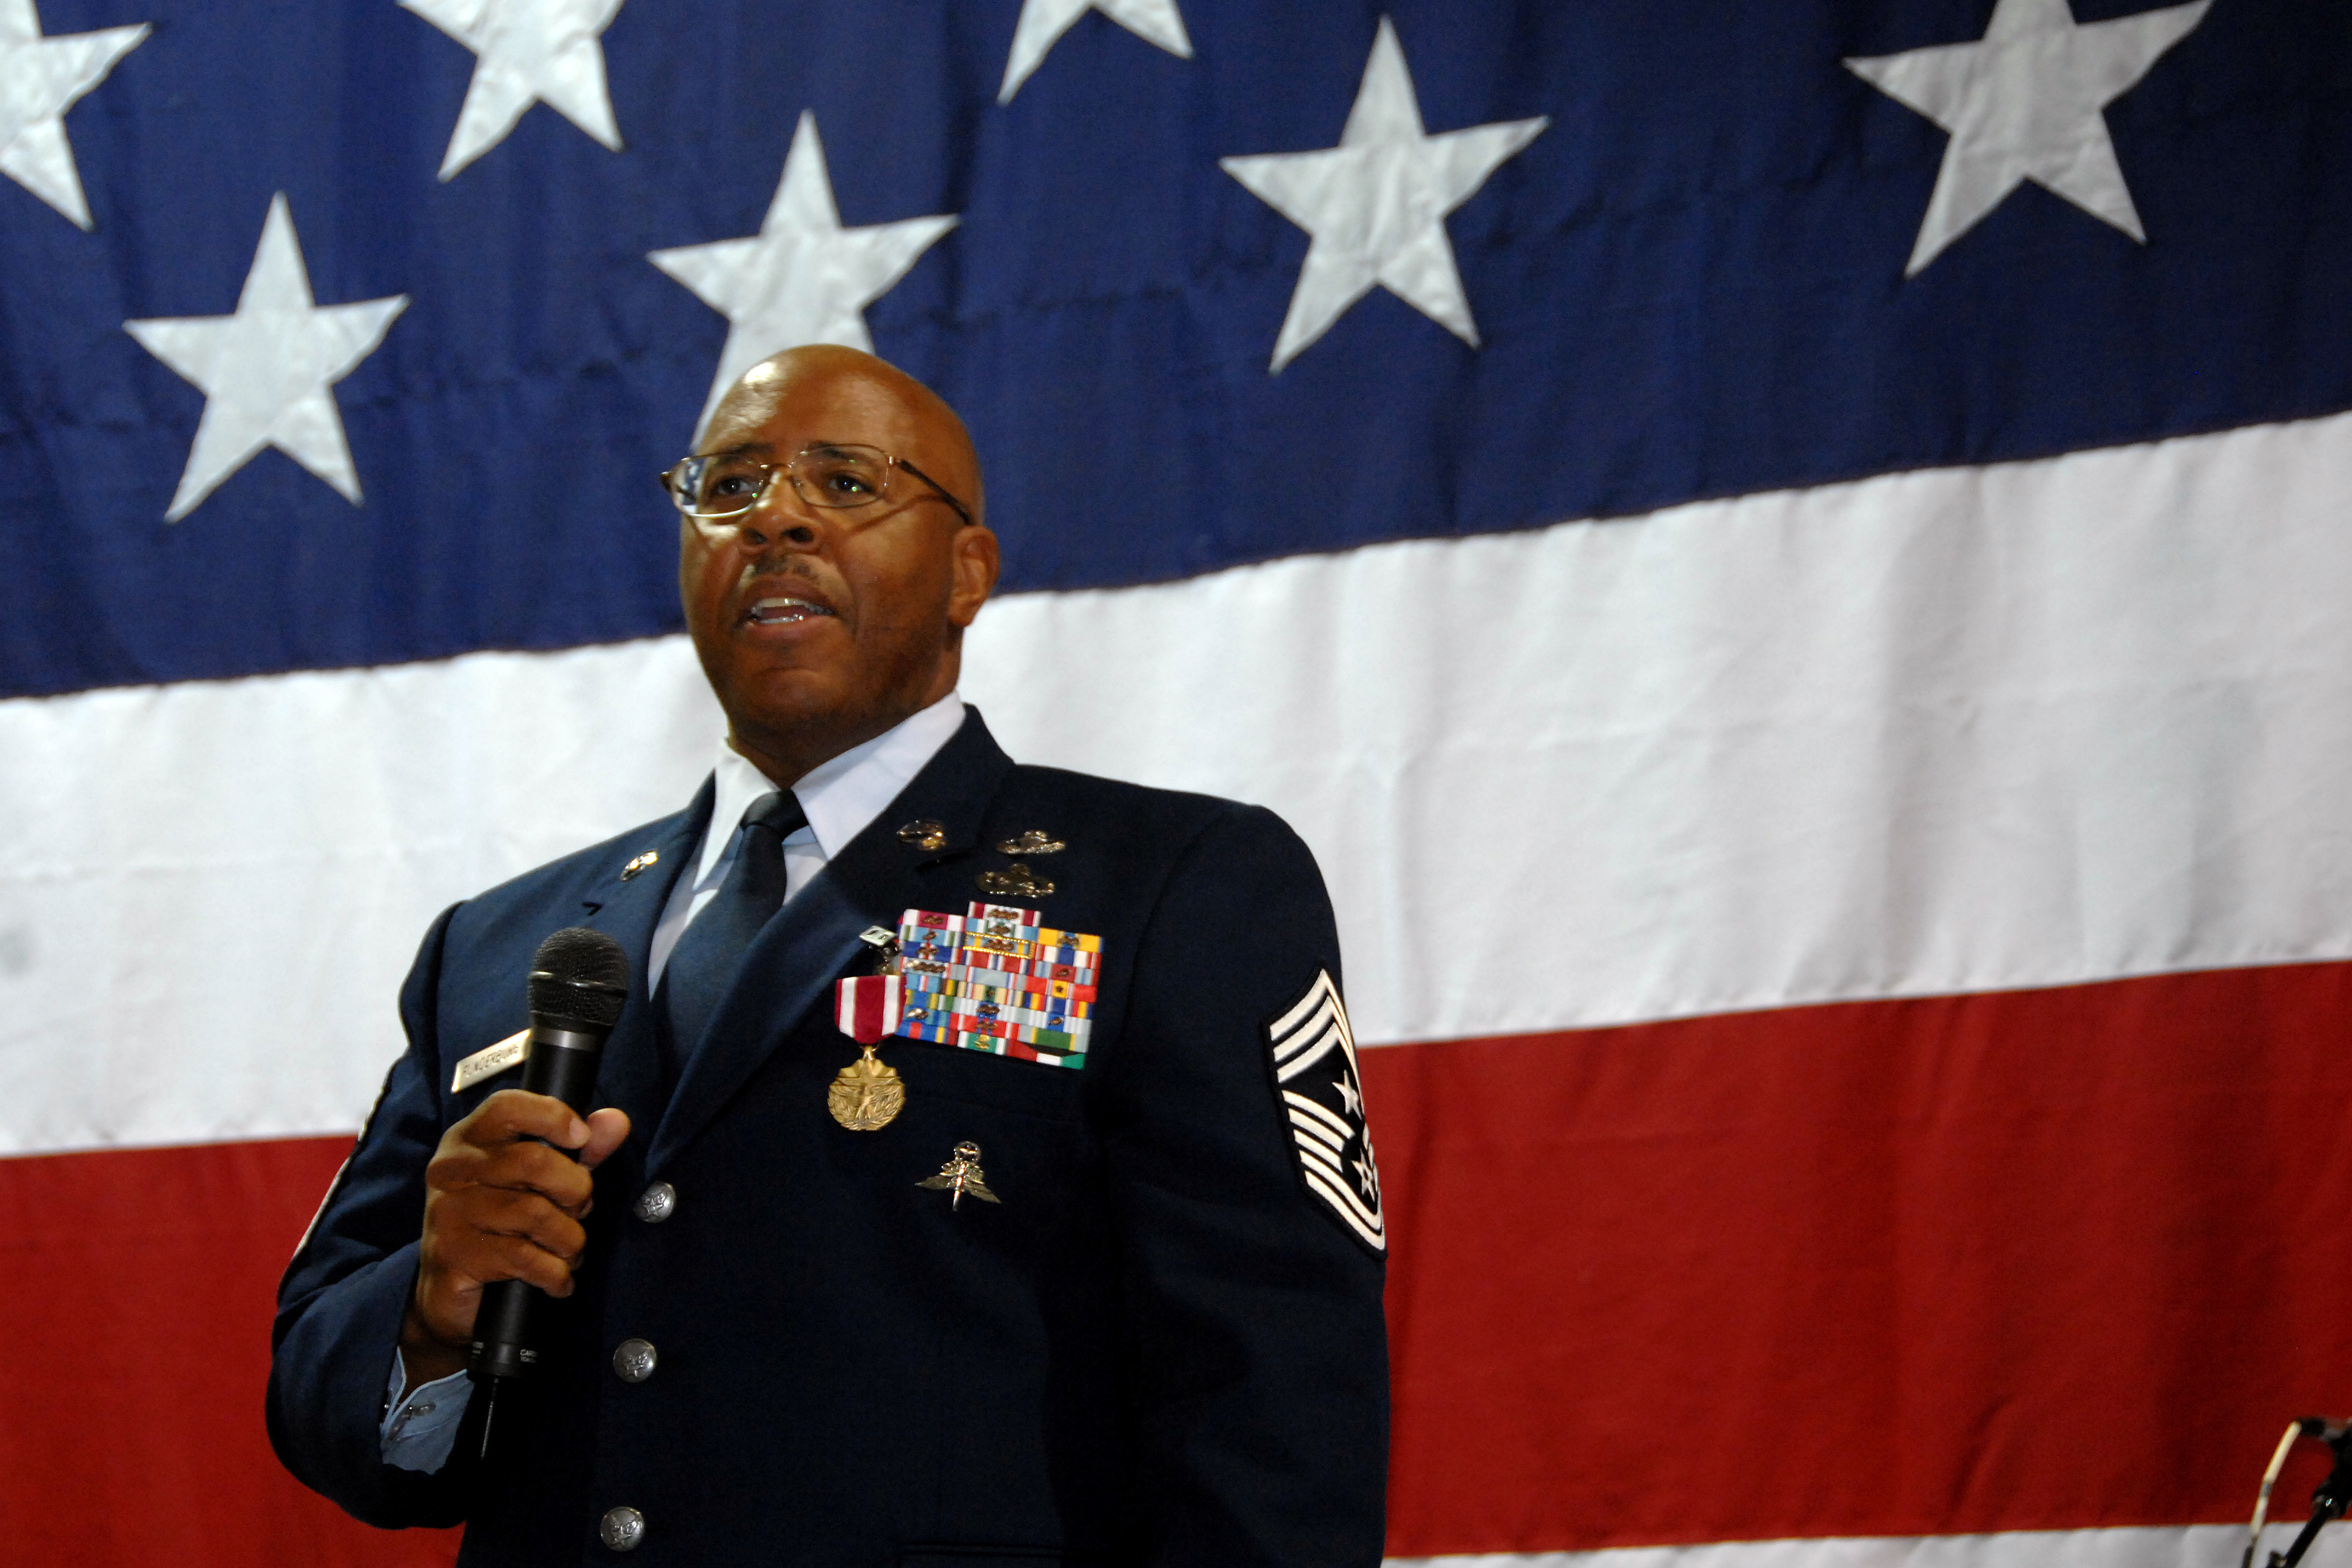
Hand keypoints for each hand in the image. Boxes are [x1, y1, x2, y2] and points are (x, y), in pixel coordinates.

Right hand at [400, 1091, 631, 1386]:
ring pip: (536, 1214)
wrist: (447, 1291)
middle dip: (576, 1190)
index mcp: (469, 1139)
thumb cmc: (499, 1223)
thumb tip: (616, 1121)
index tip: (581, 1137)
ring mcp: (447, 1212)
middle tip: (580, 1209)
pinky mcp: (453, 1255)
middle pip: (534, 1162)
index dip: (552, 1116)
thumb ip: (579, 1150)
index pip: (507, 1107)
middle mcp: (451, 1170)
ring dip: (570, 1239)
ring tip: (571, 1250)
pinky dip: (556, 1273)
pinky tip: (558, 1279)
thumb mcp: (540, 1180)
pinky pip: (525, 1259)